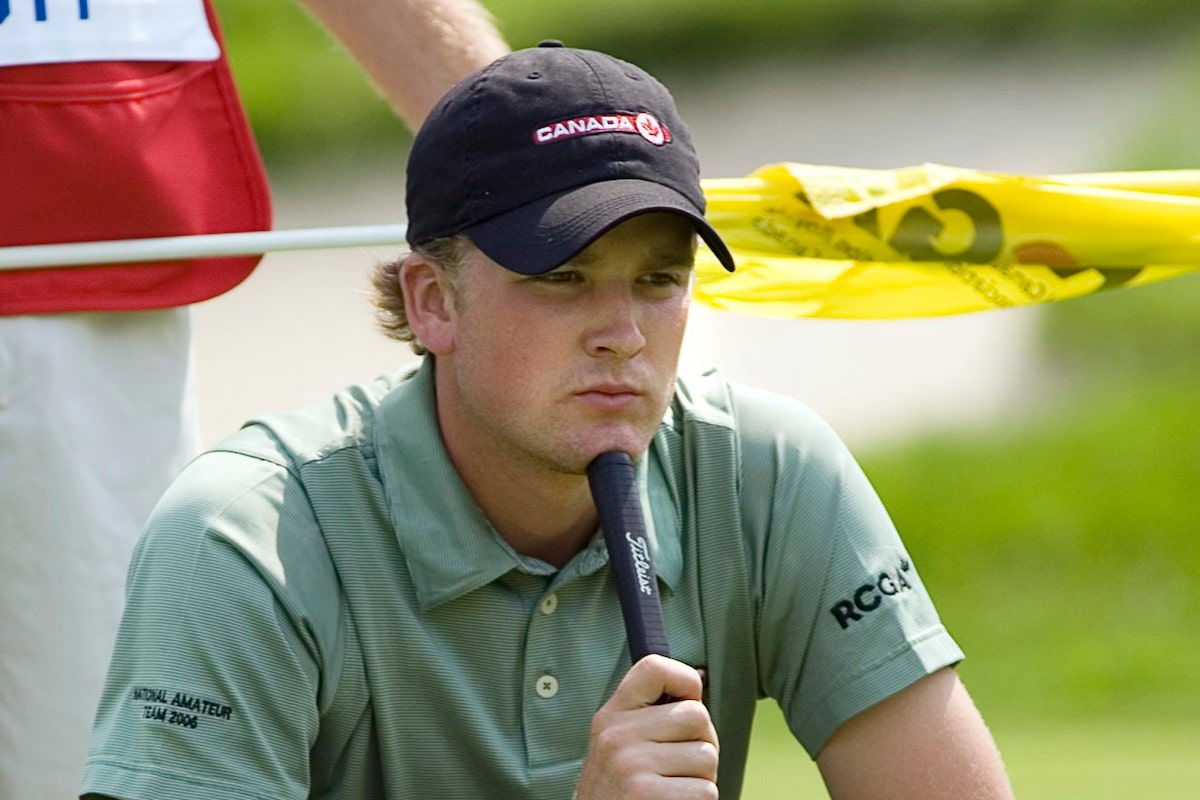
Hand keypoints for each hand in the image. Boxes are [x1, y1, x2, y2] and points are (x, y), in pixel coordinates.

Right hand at [574, 655, 718, 799]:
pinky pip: (706, 791)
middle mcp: (617, 735)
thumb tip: (698, 685)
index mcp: (612, 715)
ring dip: (701, 778)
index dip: (684, 678)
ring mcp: (631, 765)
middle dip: (701, 742)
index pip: (654, 667)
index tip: (688, 699)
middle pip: (697, 716)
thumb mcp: (618, 744)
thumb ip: (648, 715)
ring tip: (673, 787)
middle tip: (680, 764)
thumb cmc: (618, 790)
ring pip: (707, 756)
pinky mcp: (646, 795)